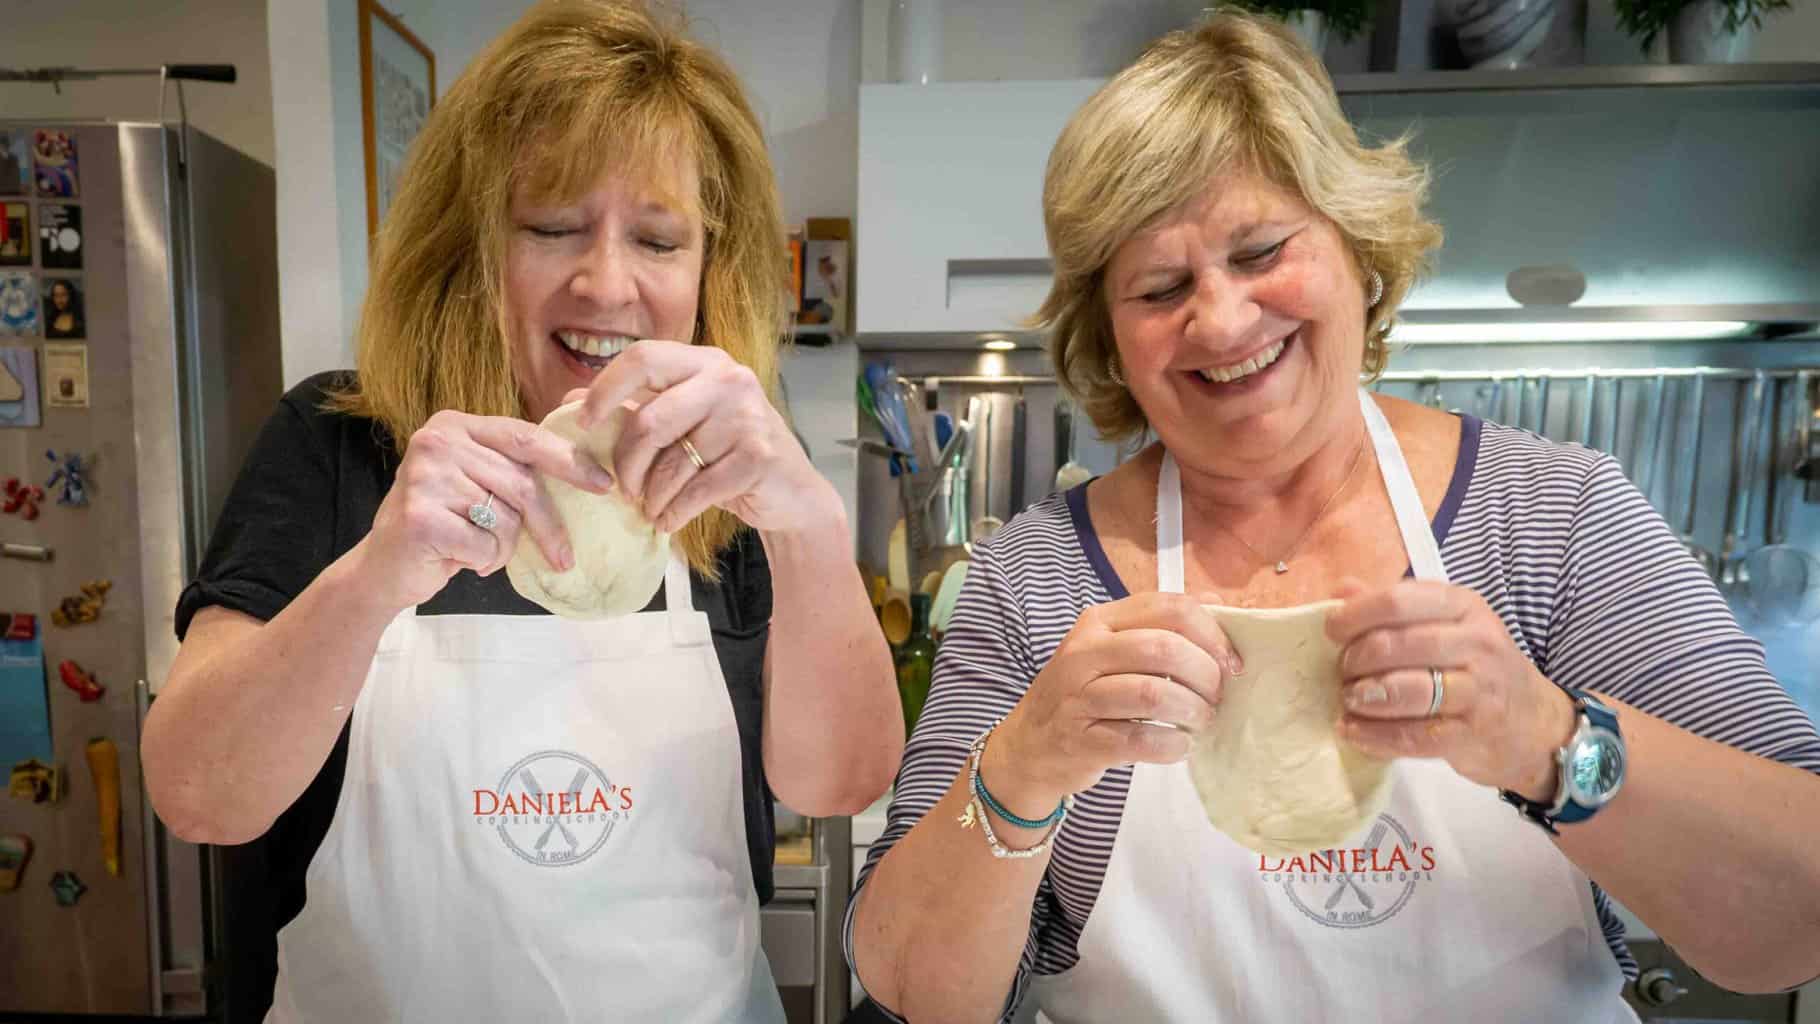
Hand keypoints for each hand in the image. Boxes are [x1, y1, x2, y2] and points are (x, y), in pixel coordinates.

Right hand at [354, 410, 616, 611]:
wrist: (383, 568)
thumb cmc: (443, 525)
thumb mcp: (476, 484)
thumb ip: (513, 467)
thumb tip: (587, 467)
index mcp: (454, 425)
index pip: (525, 436)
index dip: (569, 460)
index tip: (604, 484)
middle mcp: (437, 441)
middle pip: (522, 482)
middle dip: (549, 525)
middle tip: (565, 557)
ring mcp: (425, 477)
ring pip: (506, 518)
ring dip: (503, 547)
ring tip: (478, 549)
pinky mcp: (421, 517)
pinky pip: (485, 544)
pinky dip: (483, 561)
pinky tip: (460, 558)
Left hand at [571, 340, 835, 533]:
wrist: (791, 492)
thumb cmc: (728, 454)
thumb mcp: (683, 423)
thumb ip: (634, 405)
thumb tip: (571, 397)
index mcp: (705, 362)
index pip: (643, 358)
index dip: (605, 389)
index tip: (584, 423)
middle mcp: (729, 380)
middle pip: (650, 420)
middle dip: (627, 464)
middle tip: (623, 489)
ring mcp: (747, 417)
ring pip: (671, 464)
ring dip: (651, 497)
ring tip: (650, 508)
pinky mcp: (758, 456)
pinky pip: (695, 491)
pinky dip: (673, 513)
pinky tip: (669, 520)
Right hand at [985, 593, 1240, 818]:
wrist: (1029, 746)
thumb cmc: (1083, 695)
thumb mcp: (1112, 650)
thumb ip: (1161, 626)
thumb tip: (1218, 603)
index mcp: (1099, 622)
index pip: (1168, 607)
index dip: (1211, 632)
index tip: (1231, 662)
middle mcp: (1084, 653)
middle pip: (1163, 648)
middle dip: (1205, 674)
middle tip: (1216, 696)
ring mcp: (1078, 697)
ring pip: (1153, 694)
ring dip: (1192, 712)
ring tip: (1201, 722)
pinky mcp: (1081, 740)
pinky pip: (1139, 741)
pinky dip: (1171, 745)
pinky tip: (1179, 746)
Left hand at [1325, 578, 1577, 799]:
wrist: (1533, 725)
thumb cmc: (1476, 668)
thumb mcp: (1444, 626)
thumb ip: (1393, 608)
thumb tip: (1341, 589)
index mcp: (1463, 606)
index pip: (1400, 600)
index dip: (1356, 615)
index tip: (1331, 631)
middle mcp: (1477, 642)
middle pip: (1398, 645)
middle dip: (1356, 660)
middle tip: (1342, 674)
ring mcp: (1479, 690)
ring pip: (1407, 690)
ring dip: (1365, 697)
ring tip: (1349, 701)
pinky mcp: (1473, 734)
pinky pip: (1415, 735)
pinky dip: (1376, 736)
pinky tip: (1354, 732)